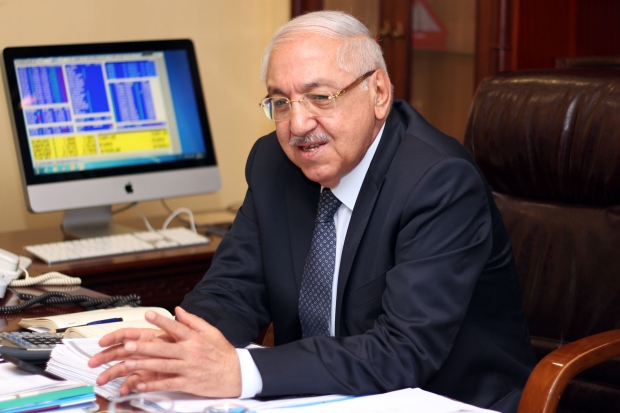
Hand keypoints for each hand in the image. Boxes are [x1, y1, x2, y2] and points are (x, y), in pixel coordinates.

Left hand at [88, 307, 241, 396]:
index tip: (148, 315)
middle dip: (145, 348)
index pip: (176, 328)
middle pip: (164, 350)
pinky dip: (154, 385)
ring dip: (144, 366)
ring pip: (163, 367)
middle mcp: (191, 353)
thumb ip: (193, 321)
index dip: (162, 321)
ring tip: (127, 364)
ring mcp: (189, 369)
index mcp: (195, 339)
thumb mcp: (211, 332)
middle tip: (129, 345)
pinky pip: (169, 384)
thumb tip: (178, 310)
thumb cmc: (222, 353)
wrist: (237, 374)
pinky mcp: (189, 384)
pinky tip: (140, 385)